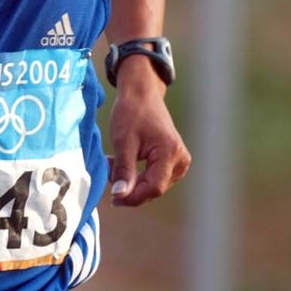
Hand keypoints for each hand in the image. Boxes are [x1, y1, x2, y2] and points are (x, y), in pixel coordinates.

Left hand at [108, 70, 190, 206]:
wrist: (141, 94)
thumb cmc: (131, 112)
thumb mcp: (123, 141)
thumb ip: (124, 170)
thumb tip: (119, 196)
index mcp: (170, 152)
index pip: (153, 188)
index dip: (132, 196)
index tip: (111, 196)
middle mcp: (181, 160)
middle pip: (154, 189)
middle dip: (130, 187)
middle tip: (109, 170)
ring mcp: (180, 161)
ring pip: (153, 186)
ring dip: (132, 182)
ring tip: (115, 163)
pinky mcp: (174, 162)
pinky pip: (155, 178)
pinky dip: (138, 176)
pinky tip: (125, 163)